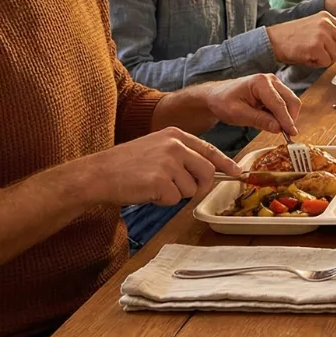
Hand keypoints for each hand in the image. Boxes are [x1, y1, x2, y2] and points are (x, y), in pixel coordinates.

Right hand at [76, 128, 238, 206]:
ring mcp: (168, 163)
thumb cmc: (126, 164)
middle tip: (177, 189)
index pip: (209, 149)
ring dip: (175, 194)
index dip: (225, 163)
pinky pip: (175, 199)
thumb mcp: (156, 147)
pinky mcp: (160, 181)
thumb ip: (181, 154)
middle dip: (197, 186)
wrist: (98, 174)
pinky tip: (146, 191)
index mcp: (175, 135)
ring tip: (153, 185)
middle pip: (206, 172)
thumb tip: (207, 170)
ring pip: (191, 189)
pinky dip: (162, 201)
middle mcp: (175, 146)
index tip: (237, 173)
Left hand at [201, 73, 300, 135]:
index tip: (292, 134)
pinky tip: (270, 121)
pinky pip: (285, 104)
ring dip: (286, 117)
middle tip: (286, 135)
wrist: (216, 96)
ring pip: (290, 102)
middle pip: (291, 100)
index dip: (287, 120)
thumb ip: (259, 120)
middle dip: (290, 118)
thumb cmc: (223, 102)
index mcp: (260, 82)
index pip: (279, 103)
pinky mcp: (275, 90)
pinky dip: (282, 114)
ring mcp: (274, 84)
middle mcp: (271, 80)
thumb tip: (279, 128)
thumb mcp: (237, 114)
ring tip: (273, 127)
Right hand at [266, 10, 335, 65]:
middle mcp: (327, 23)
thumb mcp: (316, 29)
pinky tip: (308, 57)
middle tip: (329, 56)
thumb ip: (334, 35)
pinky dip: (318, 63)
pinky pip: (327, 62)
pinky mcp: (315, 46)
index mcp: (328, 17)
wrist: (273, 40)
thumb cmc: (294, 38)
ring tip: (313, 53)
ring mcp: (321, 34)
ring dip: (328, 60)